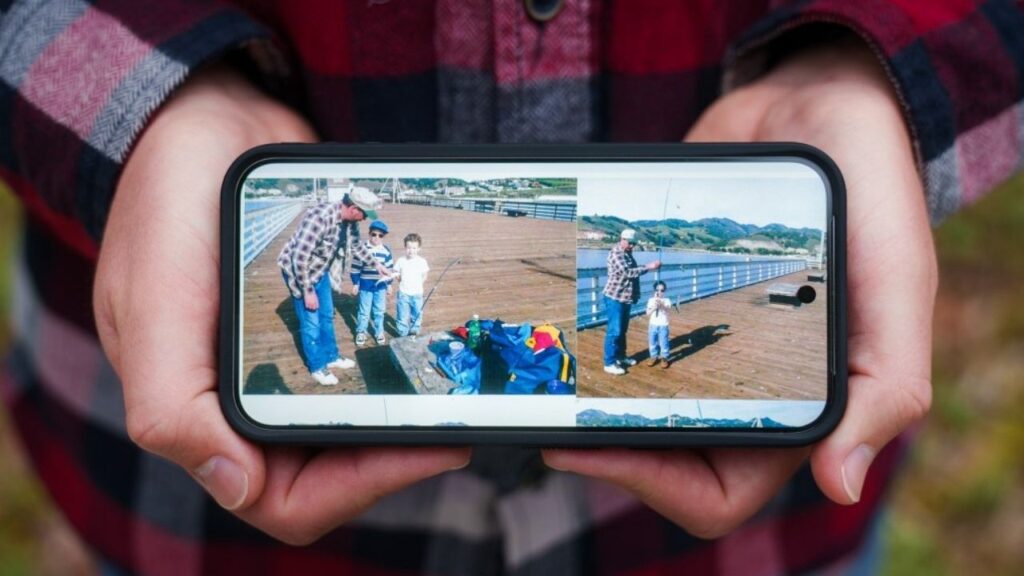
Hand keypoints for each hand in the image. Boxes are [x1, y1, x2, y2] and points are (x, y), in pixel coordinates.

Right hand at [94, 66, 469, 544]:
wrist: (210, 118)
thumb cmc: (168, 200)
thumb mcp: (153, 297)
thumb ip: (171, 400)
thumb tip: (234, 484)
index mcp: (201, 408)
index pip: (282, 495)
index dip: (352, 486)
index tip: (419, 446)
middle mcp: (246, 394)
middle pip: (329, 470)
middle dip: (392, 457)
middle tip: (455, 426)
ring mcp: (285, 358)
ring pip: (353, 422)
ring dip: (403, 416)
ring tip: (456, 395)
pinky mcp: (320, 317)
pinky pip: (366, 365)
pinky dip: (400, 366)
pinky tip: (435, 349)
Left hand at [545, 36, 935, 536]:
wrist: (812, 103)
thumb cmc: (871, 193)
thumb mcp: (896, 283)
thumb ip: (886, 385)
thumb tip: (840, 485)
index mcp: (800, 403)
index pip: (721, 486)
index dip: (656, 483)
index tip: (588, 446)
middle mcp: (746, 382)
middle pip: (663, 454)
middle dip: (607, 446)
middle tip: (549, 414)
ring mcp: (702, 337)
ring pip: (634, 402)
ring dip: (589, 399)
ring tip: (544, 375)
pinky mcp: (668, 292)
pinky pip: (621, 334)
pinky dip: (589, 336)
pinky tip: (557, 319)